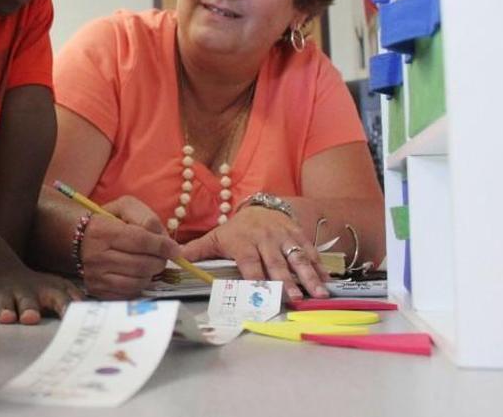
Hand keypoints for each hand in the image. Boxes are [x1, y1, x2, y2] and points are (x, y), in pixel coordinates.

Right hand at [0, 268, 82, 324]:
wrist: (3, 272)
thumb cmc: (38, 290)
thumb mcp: (59, 288)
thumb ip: (75, 299)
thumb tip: (99, 311)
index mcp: (47, 291)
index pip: (59, 298)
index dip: (65, 306)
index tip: (71, 316)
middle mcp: (24, 291)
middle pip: (28, 300)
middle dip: (29, 309)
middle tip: (32, 318)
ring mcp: (3, 293)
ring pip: (4, 302)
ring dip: (6, 309)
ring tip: (7, 319)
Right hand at [79, 196, 179, 298]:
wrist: (78, 237)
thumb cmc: (107, 221)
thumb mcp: (125, 207)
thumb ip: (147, 218)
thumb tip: (166, 242)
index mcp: (102, 231)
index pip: (141, 241)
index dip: (162, 246)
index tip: (174, 249)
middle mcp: (96, 256)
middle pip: (142, 264)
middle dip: (159, 261)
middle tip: (161, 256)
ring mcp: (95, 276)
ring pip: (138, 281)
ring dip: (151, 273)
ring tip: (148, 263)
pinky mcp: (97, 291)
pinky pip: (129, 293)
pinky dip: (140, 284)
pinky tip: (137, 273)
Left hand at [181, 206, 329, 300]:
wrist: (261, 205)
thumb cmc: (236, 229)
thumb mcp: (215, 237)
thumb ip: (197, 250)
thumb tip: (173, 260)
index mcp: (243, 241)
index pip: (249, 262)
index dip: (256, 277)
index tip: (261, 293)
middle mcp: (265, 239)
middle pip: (276, 262)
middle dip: (286, 281)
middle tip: (296, 298)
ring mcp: (285, 237)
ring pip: (297, 257)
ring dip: (309, 276)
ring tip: (318, 293)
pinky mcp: (299, 236)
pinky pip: (311, 252)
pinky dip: (321, 267)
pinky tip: (329, 282)